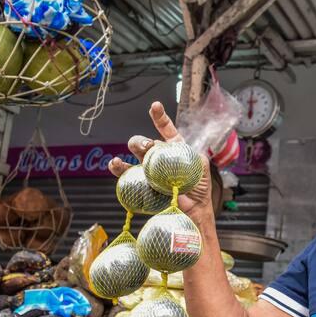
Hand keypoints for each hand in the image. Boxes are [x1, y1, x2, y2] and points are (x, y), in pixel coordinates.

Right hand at [109, 101, 212, 218]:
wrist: (193, 209)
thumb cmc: (197, 186)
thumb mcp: (200, 166)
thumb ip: (192, 154)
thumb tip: (177, 149)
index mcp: (173, 148)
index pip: (165, 129)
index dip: (159, 117)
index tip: (155, 106)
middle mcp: (158, 156)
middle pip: (144, 141)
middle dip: (143, 140)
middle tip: (150, 146)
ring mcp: (147, 168)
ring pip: (135, 152)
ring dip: (135, 147)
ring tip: (140, 150)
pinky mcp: (140, 182)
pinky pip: (125, 173)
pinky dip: (118, 167)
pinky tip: (115, 164)